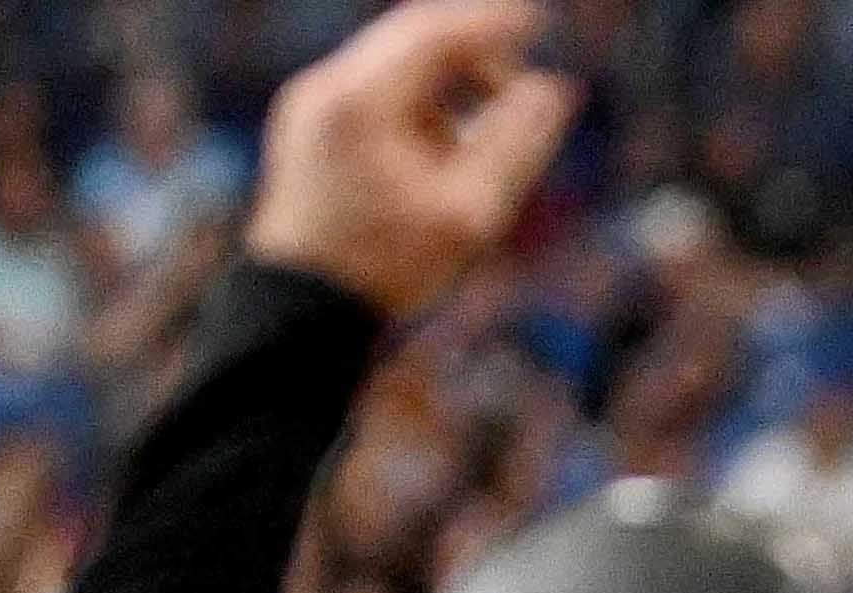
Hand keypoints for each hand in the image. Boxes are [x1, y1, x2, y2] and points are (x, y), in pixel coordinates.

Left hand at [252, 0, 577, 321]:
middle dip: (473, 52)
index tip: (537, 17)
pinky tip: (441, 153)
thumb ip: (516, 145)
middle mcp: (326, 86)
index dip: (491, 21)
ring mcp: (311, 101)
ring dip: (447, 84)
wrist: (300, 304)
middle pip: (411, 37)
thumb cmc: (387, 265)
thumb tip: (552, 90)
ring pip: (394, 63)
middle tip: (522, 89)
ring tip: (481, 143)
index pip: (433, 32)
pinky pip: (375, 89)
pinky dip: (420, 103)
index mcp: (359, 101)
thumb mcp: (469, 211)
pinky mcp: (309, 122)